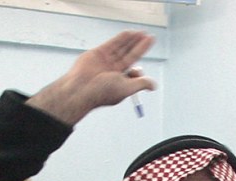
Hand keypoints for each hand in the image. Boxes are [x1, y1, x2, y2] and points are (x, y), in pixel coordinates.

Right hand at [27, 30, 155, 124]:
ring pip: (122, 48)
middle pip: (129, 56)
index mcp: (119, 81)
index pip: (132, 72)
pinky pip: (112, 44)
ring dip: (132, 40)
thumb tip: (153, 86)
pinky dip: (121, 38)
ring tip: (142, 33)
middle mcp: (113, 71)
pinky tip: (130, 33)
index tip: (141, 68)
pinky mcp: (98, 53)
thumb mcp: (127, 88)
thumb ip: (140, 84)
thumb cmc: (102, 91)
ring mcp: (106, 62)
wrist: (81, 88)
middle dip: (139, 47)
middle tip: (149, 38)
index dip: (139, 69)